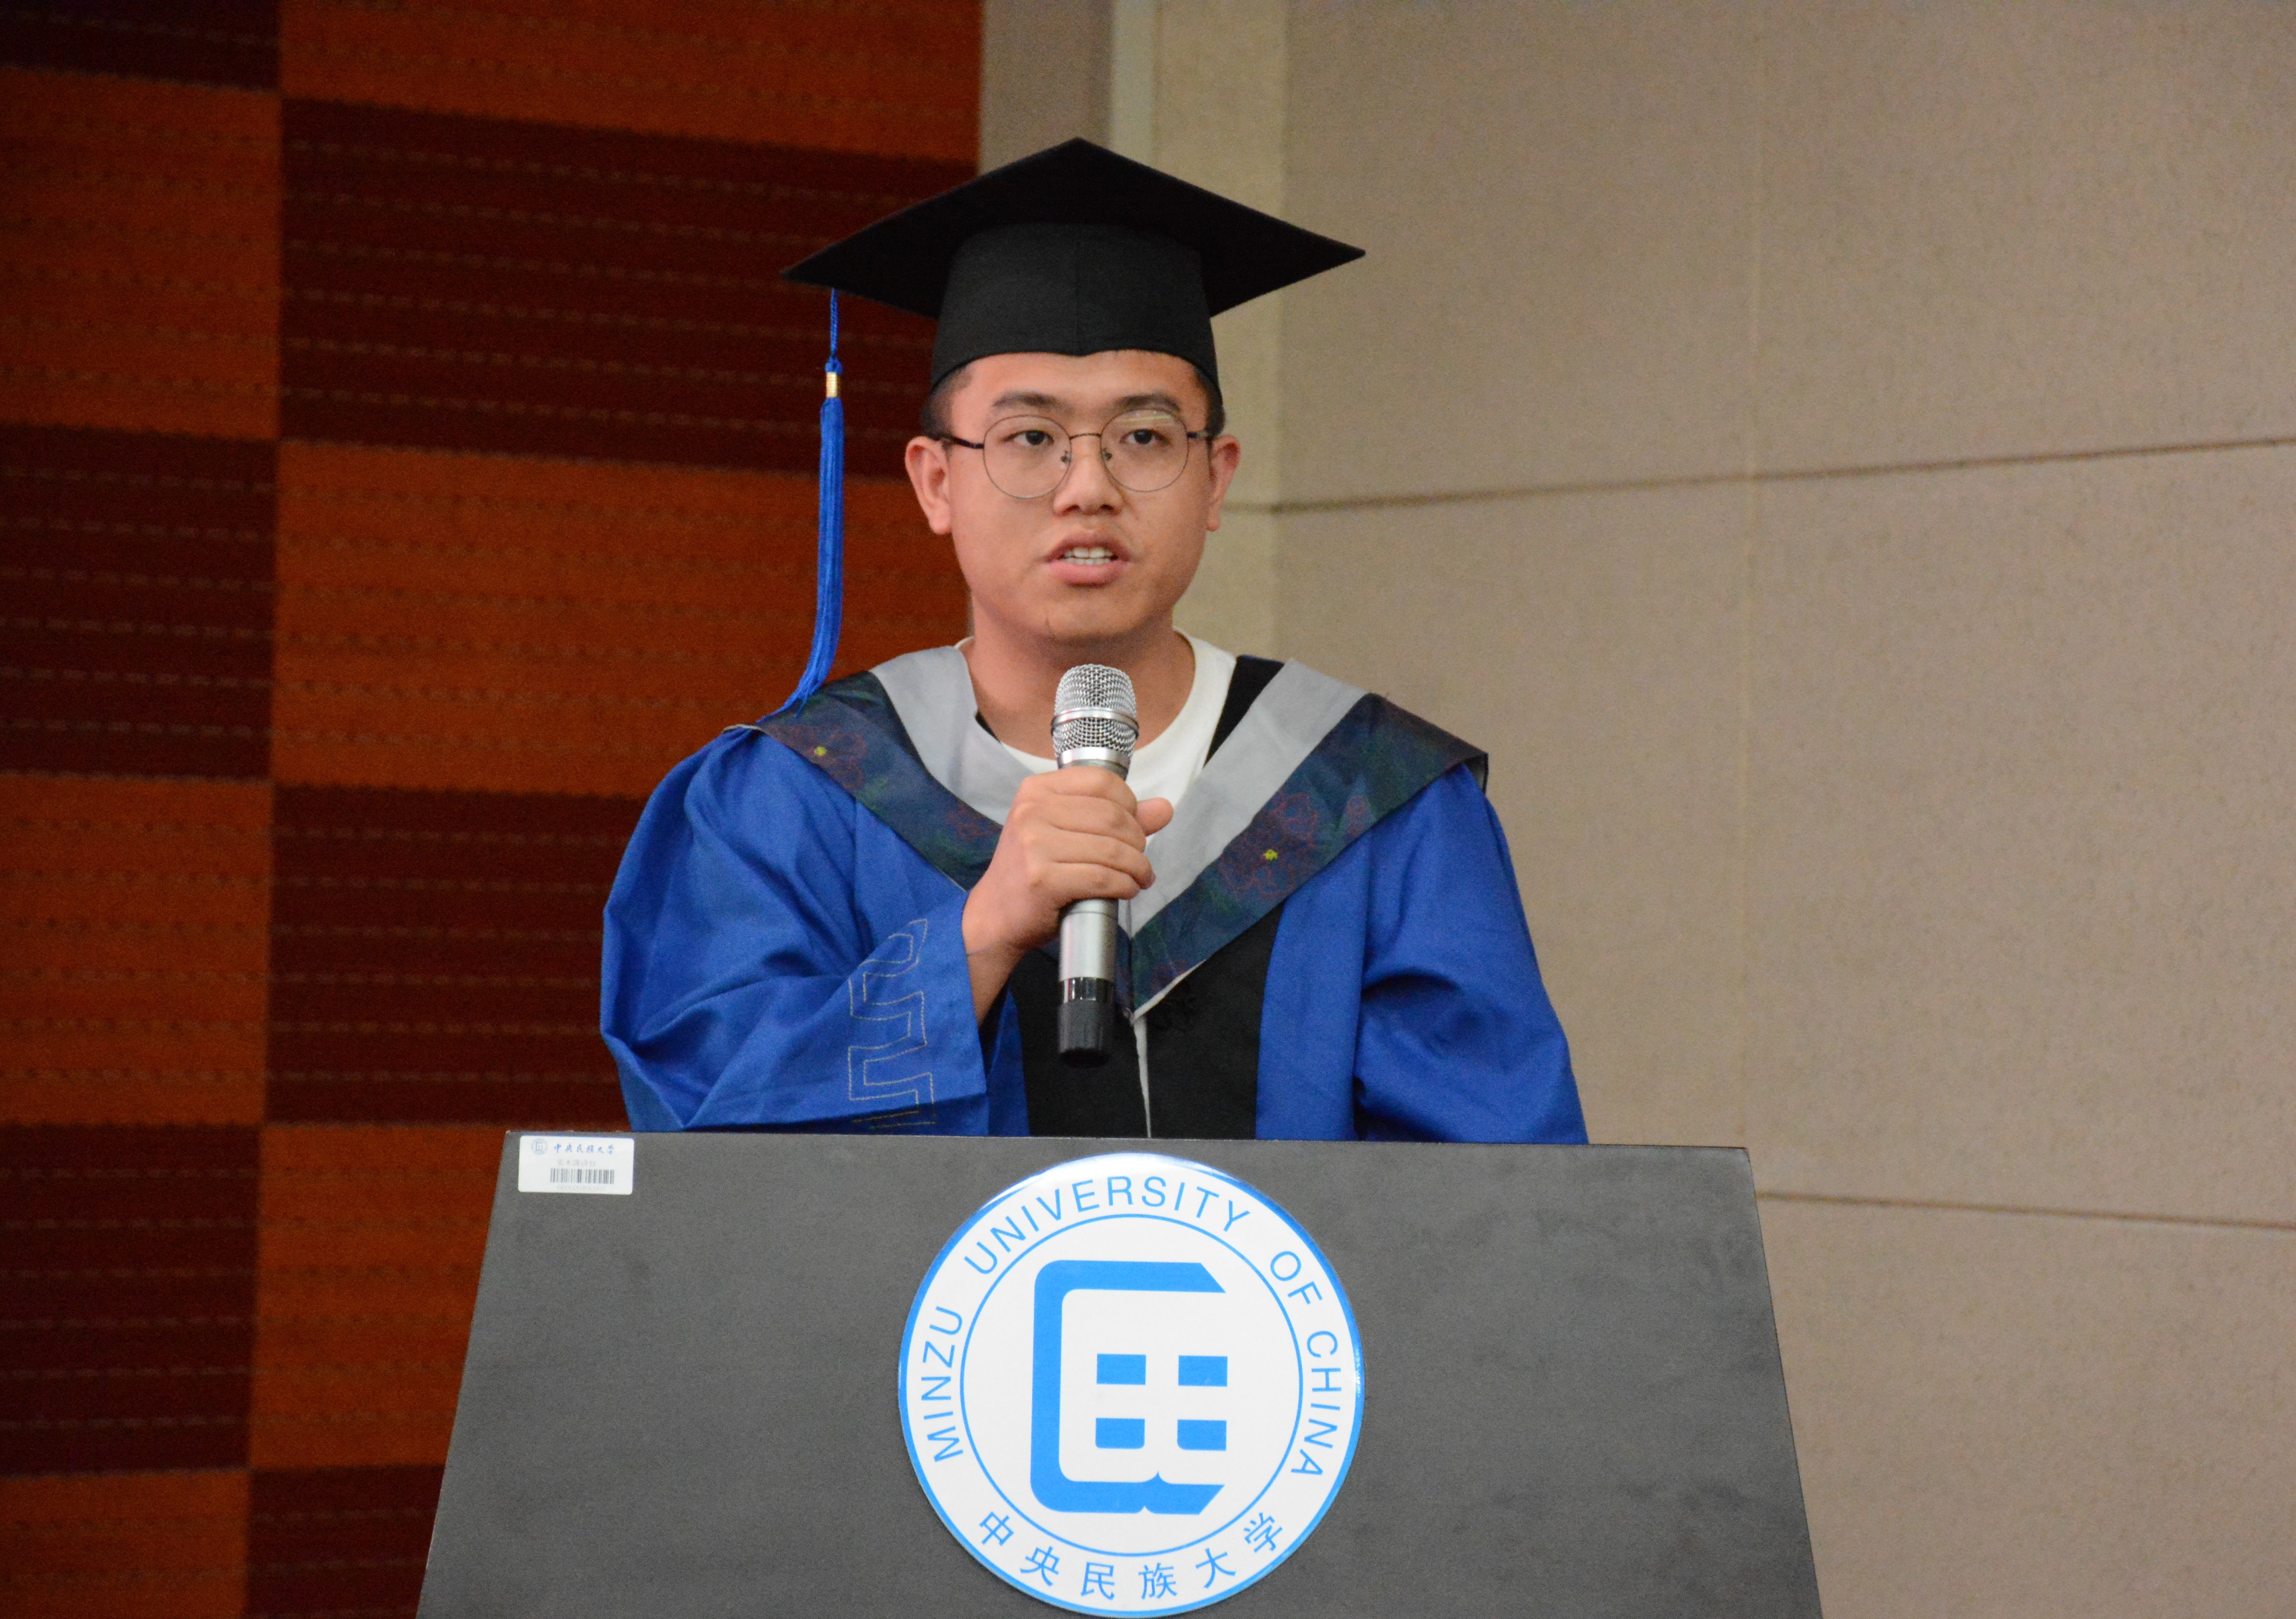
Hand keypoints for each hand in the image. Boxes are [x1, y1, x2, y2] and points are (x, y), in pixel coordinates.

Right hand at [963, 767, 1174, 1018]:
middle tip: (1140, 860)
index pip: (1102, 782)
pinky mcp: (1042, 879)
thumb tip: (1165, 808)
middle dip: (1138, 841)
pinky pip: (1102, 878)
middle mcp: (1032, 811)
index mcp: (1037, 790)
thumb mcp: (1068, 834)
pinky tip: (1127, 890)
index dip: (1129, 804)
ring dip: (1137, 867)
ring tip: (1139, 878)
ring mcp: (1034, 845)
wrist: (994, 916)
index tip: (1133, 827)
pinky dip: (1124, 886)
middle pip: (1112, 816)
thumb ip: (1116, 818)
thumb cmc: (1034, 872)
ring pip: (1111, 849)